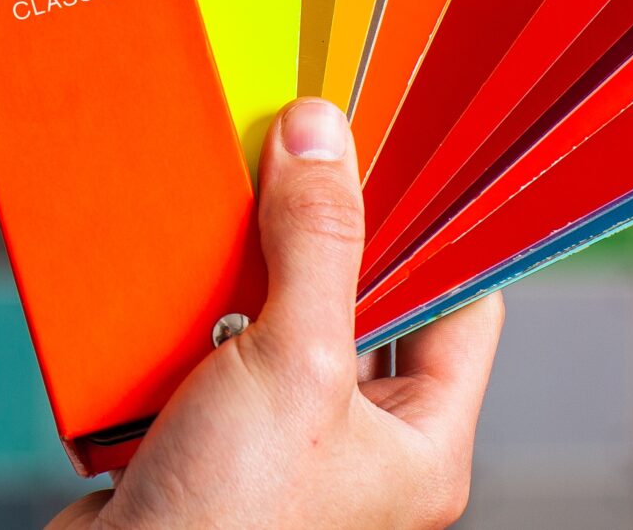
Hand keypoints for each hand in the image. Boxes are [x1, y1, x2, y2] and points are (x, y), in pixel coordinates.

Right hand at [46, 98, 503, 529]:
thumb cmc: (230, 523)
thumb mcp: (295, 364)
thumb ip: (316, 248)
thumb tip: (322, 141)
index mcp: (420, 443)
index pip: (461, 305)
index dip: (434, 228)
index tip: (394, 156)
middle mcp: (359, 441)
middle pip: (359, 299)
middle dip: (317, 236)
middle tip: (295, 163)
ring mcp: (281, 435)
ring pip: (277, 313)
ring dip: (243, 266)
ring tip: (227, 213)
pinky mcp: (207, 427)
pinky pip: (208, 338)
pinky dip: (187, 301)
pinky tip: (172, 272)